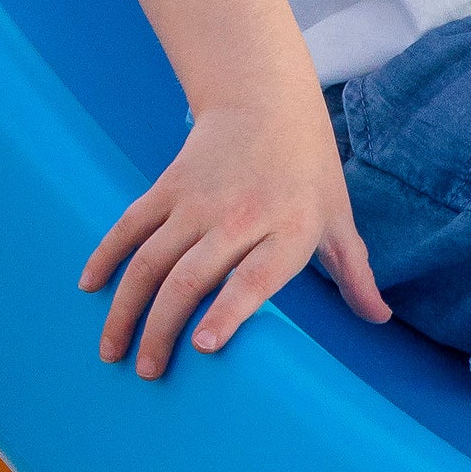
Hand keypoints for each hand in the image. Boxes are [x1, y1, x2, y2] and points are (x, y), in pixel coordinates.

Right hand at [79, 96, 390, 378]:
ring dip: (126, 308)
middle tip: (148, 371)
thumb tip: (379, 319)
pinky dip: (106, 255)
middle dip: (162, 329)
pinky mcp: (168, 185)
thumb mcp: (338, 218)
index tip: (202, 346)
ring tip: (113, 351)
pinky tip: (91, 287)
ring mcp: (198, 200)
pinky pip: (130, 226)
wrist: (267, 99)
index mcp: (289, 229)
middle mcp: (241, 217)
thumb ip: (354, 273)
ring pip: (151, 260)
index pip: (255, 276)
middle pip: (191, 278)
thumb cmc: (309, 170)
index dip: (228, 311)